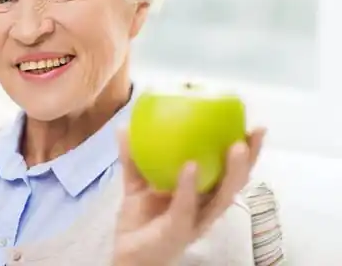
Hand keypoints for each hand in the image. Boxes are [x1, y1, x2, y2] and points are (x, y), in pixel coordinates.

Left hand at [113, 127, 265, 265]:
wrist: (127, 255)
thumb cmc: (139, 221)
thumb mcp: (136, 183)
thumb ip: (133, 158)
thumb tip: (125, 127)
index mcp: (201, 195)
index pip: (228, 171)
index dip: (244, 152)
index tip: (254, 128)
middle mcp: (205, 208)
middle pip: (234, 183)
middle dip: (249, 159)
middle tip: (255, 134)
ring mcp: (195, 220)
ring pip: (221, 197)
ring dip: (232, 172)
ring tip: (237, 147)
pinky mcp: (179, 230)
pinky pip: (187, 207)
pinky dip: (189, 187)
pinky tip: (192, 167)